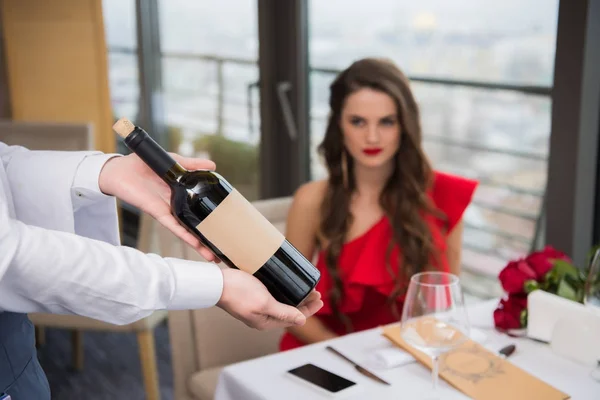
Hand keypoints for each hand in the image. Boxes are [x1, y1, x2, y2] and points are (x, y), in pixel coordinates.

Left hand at [98, 152, 218, 261]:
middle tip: (220, 253)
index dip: (210, 219)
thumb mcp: (174, 161)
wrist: (119, 168)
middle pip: (193, 226)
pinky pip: (172, 225)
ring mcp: (167, 211)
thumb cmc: (144, 164)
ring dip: (198, 244)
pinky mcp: (157, 211)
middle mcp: (175, 206)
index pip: (198, 209)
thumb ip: (192, 164)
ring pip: (185, 230)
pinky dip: (184, 234)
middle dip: (206, 241)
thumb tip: (214, 165)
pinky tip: (195, 243)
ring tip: (211, 256)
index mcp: (179, 194)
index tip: (224, 228)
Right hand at [217, 268, 322, 329]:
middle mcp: (262, 316)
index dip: (309, 309)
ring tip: (307, 289)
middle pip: (290, 311)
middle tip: (316, 292)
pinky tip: (288, 285)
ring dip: (296, 296)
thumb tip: (301, 321)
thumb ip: (283, 313)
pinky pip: (274, 296)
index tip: (320, 299)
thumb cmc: (237, 292)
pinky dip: (284, 291)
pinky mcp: (252, 296)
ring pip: (283, 303)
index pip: (294, 318)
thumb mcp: (264, 303)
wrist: (216, 282)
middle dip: (305, 302)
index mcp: (265, 321)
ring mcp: (257, 307)